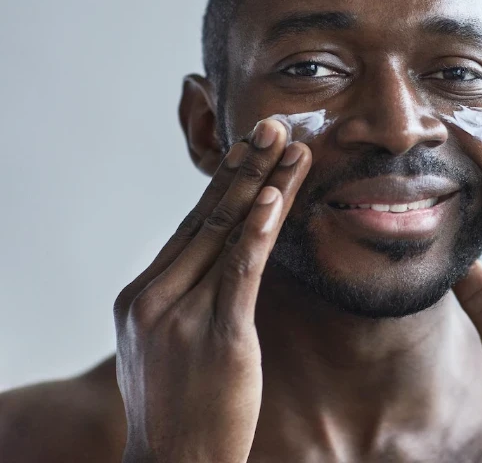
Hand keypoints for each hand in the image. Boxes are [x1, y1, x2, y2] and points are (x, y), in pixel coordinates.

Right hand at [113, 118, 310, 462]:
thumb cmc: (179, 408)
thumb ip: (185, 301)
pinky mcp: (215, 335)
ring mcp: (179, 314)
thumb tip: (221, 265)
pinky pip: (240, 270)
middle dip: (244, 166)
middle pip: (207, 217)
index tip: (250, 147)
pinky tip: (276, 196)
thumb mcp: (168, 346)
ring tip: (290, 144)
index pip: (190, 226)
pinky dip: (259, 229)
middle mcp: (153, 296)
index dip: (226, 183)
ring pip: (227, 233)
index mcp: (141, 295)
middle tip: (271, 123)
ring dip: (263, 183)